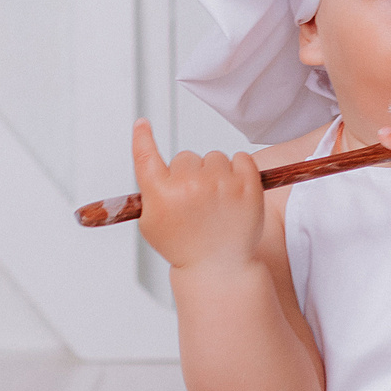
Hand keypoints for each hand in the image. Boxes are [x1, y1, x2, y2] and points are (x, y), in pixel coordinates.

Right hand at [132, 120, 265, 271]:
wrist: (219, 267)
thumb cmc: (185, 246)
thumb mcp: (152, 225)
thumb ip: (148, 194)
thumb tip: (149, 163)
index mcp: (162, 194)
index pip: (146, 156)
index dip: (142, 137)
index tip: (142, 124)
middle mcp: (190, 185)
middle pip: (186, 157)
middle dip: (189, 173)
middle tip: (195, 201)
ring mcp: (221, 184)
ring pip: (214, 158)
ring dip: (214, 173)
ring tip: (216, 202)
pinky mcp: (248, 186)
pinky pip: (241, 158)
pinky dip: (238, 169)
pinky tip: (233, 192)